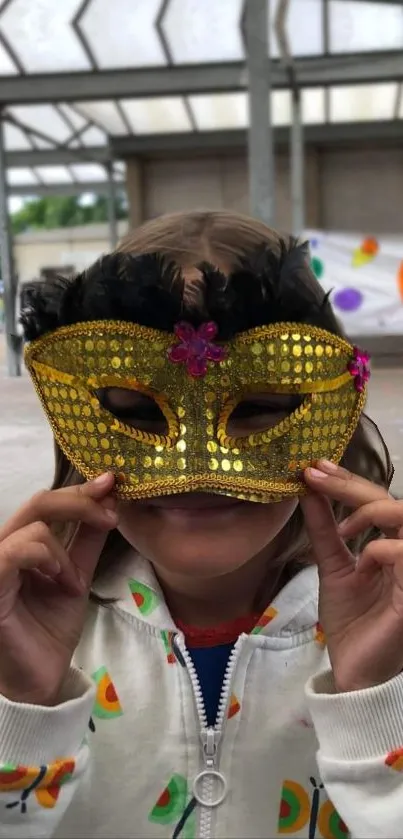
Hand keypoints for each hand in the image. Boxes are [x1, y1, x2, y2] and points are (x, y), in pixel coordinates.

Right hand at [0, 473, 116, 705]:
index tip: (112, 482)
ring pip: (35, 526)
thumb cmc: (49, 628)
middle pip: (39, 502)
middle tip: (111, 515)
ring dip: (65, 553)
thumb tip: (109, 498)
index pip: (46, 501)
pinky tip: (61, 583)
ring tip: (72, 583)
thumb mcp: (76, 575)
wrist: (39, 678)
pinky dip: (48, 561)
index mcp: (19, 542)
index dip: (80, 490)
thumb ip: (87, 539)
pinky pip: (17, 550)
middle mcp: (2, 546)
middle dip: (81, 503)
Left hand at [301, 460, 402, 691]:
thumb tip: (307, 488)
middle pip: (394, 501)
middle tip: (317, 476)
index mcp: (391, 545)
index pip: (379, 500)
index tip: (315, 466)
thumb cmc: (351, 622)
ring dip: (371, 512)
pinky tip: (362, 559)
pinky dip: (380, 548)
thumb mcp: (332, 566)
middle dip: (353, 485)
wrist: (353, 671)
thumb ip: (324, 528)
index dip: (349, 479)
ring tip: (344, 528)